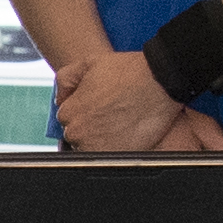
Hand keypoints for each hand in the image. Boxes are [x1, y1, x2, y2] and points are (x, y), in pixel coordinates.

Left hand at [56, 51, 216, 154]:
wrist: (162, 80)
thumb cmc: (129, 71)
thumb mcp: (88, 63)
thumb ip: (65, 80)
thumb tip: (60, 100)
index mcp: (69, 113)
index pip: (68, 119)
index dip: (84, 110)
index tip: (100, 105)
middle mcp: (79, 134)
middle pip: (78, 136)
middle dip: (92, 126)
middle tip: (113, 113)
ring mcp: (97, 148)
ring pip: (93, 148)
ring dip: (103, 139)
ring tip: (122, 122)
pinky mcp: (118, 157)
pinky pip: (110, 158)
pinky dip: (118, 147)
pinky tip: (128, 133)